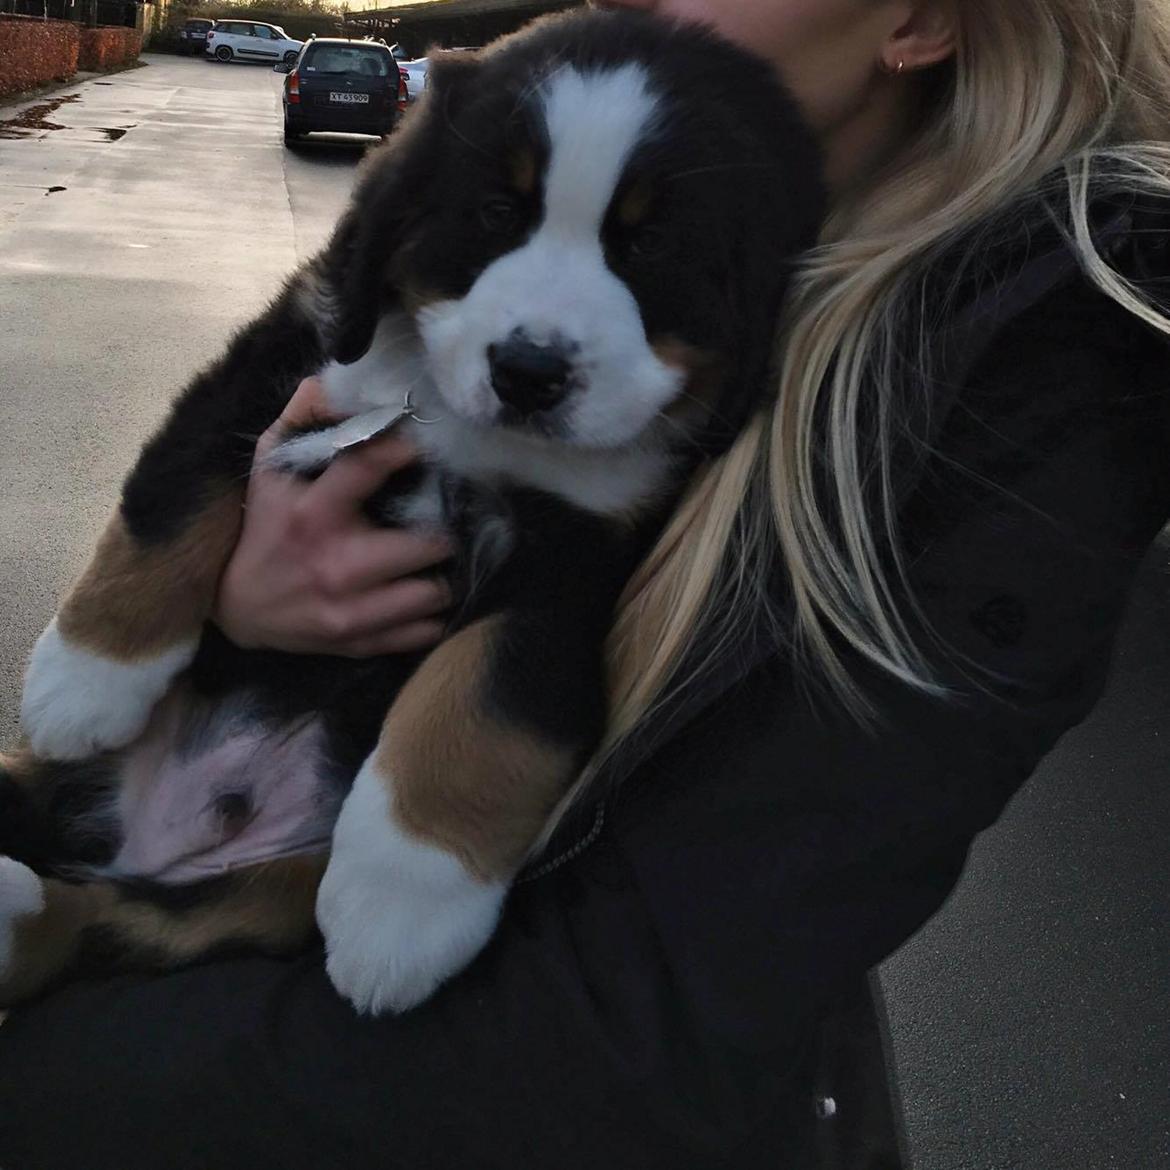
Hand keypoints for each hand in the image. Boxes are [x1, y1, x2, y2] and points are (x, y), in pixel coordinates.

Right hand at [213, 377, 453, 657]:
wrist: (236, 608)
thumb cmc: (264, 527)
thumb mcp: (269, 468)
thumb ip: (302, 418)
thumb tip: (335, 381)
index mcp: (314, 513)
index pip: (368, 466)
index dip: (407, 448)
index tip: (427, 442)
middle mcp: (337, 564)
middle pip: (430, 544)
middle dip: (441, 529)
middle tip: (441, 520)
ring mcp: (352, 610)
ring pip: (436, 592)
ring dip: (441, 575)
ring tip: (432, 560)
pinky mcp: (360, 643)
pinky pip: (425, 631)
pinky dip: (432, 614)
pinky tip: (420, 593)